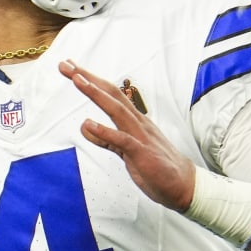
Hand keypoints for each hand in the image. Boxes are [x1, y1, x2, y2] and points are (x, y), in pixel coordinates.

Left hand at [61, 59, 196, 211]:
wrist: (184, 184)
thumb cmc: (156, 166)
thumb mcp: (125, 151)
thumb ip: (105, 140)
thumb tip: (85, 126)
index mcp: (133, 121)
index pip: (110, 95)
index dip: (91, 81)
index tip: (72, 68)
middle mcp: (136, 123)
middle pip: (111, 95)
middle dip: (88, 79)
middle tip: (66, 65)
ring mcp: (140, 136)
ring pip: (116, 110)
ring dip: (96, 94)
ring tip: (77, 80)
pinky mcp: (141, 153)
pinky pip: (121, 140)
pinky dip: (105, 132)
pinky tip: (88, 124)